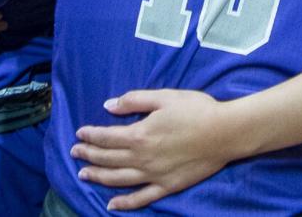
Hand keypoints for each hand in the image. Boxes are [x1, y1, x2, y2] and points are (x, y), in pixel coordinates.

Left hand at [72, 89, 248, 210]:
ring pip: (118, 179)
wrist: (225, 132)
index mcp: (140, 134)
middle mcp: (142, 158)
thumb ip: (135, 100)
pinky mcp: (167, 186)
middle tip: (75, 152)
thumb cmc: (197, 110)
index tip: (79, 133)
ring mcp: (153, 175)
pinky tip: (111, 204)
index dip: (90, 135)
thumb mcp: (165, 97)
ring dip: (98, 177)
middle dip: (88, 155)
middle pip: (108, 159)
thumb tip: (109, 105)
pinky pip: (141, 198)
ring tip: (83, 174)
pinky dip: (124, 203)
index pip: (107, 136)